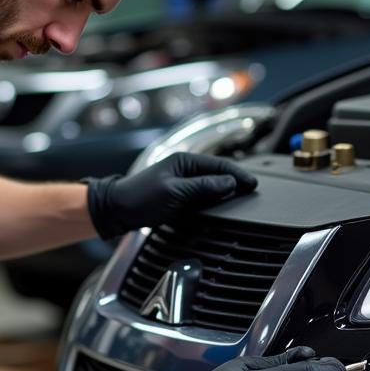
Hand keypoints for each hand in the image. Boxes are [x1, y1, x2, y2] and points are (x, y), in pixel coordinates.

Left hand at [84, 152, 257, 238]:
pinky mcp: (177, 195)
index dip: (238, 174)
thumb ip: (203, 187)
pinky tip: (220, 205)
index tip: (253, 184)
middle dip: (235, 181)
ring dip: (225, 190)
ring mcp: (181, 181)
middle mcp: (184, 168)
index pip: (219, 164)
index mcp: (184, 160)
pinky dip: (213, 199)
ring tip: (242, 197)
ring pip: (210, 184)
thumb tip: (230, 183)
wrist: (116, 210)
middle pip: (217, 173)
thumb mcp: (175, 192)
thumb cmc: (140, 198)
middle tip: (252, 191)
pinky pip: (201, 195)